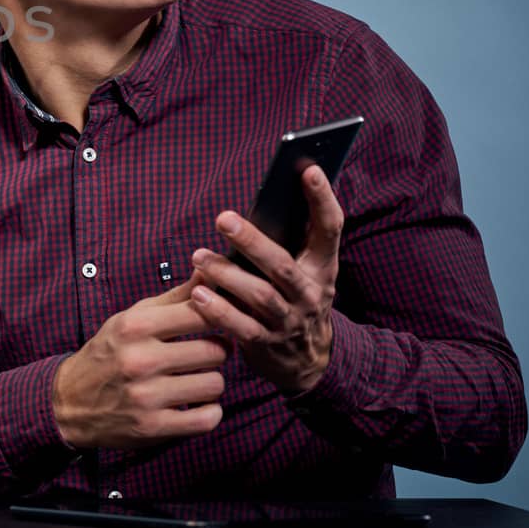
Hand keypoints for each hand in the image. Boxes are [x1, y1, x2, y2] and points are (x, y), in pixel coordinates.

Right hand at [51, 274, 231, 449]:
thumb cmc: (109, 352)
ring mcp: (146, 396)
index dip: (217, 317)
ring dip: (211, 383)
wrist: (69, 401)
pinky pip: (208, 418)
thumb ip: (175, 297)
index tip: (214, 323)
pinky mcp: (153, 427)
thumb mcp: (133, 317)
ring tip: (197, 379)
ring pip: (214, 384)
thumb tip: (210, 271)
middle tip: (205, 354)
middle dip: (216, 352)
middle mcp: (139, 359)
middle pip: (215, 351)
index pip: (201, 313)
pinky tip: (196, 405)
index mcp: (135, 326)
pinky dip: (209, 413)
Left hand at [189, 164, 343, 394]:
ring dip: (226, 275)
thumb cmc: (296, 296)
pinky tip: (197, 294)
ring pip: (260, 296)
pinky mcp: (267, 343)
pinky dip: (218, 311)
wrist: (309, 359)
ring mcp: (290, 320)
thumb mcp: (304, 269)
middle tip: (223, 218)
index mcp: (322, 266)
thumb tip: (261, 199)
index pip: (330, 228)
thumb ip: (288, 240)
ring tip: (198, 257)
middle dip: (252, 241)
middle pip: (282, 265)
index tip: (308, 168)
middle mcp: (310, 292)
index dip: (322, 198)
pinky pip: (241, 327)